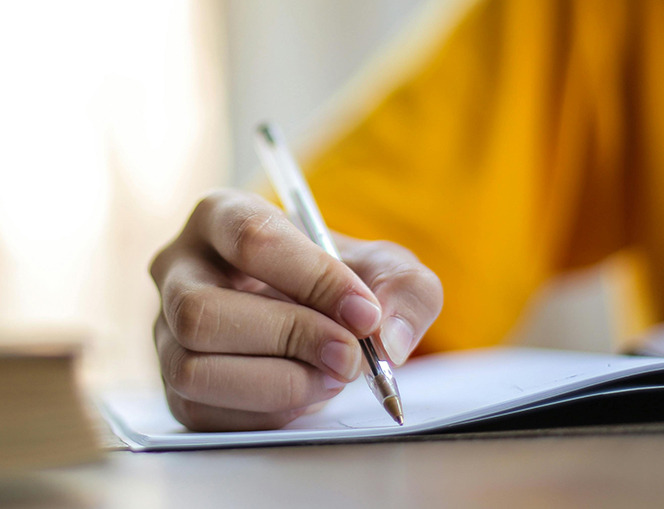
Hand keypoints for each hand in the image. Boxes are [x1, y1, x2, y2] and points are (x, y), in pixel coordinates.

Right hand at [149, 189, 442, 430]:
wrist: (322, 320)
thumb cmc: (344, 282)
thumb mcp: (389, 271)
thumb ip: (406, 291)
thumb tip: (389, 340)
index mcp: (223, 215)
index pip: (251, 239)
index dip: (312, 279)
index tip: (364, 313)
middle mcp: (178, 269)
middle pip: (203, 312)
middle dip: (288, 339)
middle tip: (350, 356)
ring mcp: (166, 331)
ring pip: (193, 368)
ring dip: (278, 383)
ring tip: (332, 377)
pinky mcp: (175, 387)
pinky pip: (203, 412)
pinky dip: (267, 412)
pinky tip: (306, 393)